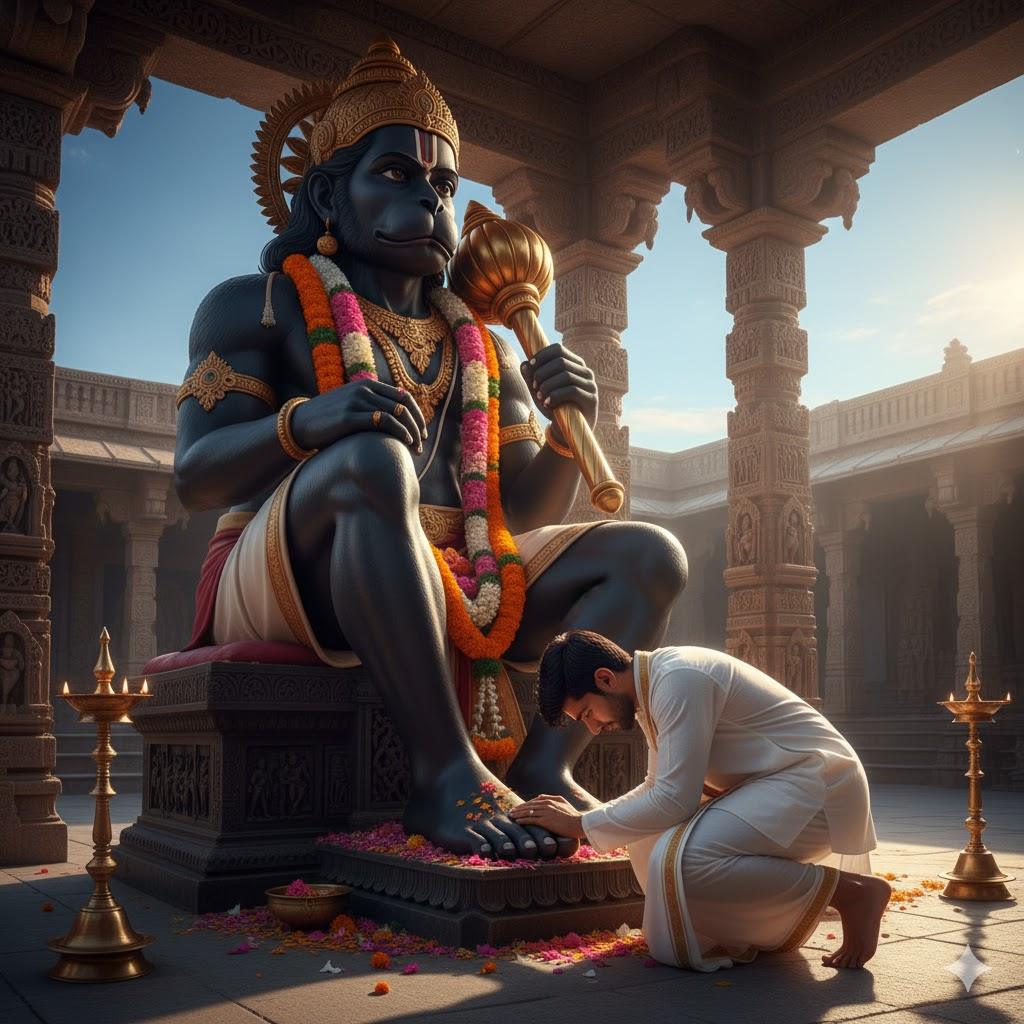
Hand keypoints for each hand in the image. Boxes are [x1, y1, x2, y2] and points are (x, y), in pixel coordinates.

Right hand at [290, 380, 426, 452]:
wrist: (299, 424)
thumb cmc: (329, 420)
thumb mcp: (352, 406)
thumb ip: (371, 406)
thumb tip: (395, 417)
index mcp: (367, 385)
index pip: (404, 397)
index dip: (417, 414)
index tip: (422, 431)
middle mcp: (364, 389)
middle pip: (404, 405)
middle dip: (417, 425)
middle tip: (423, 443)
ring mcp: (357, 401)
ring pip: (398, 414)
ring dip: (412, 432)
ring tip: (417, 449)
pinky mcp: (350, 417)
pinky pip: (385, 422)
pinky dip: (400, 432)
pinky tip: (406, 443)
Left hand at [508, 794, 586, 838]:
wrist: (580, 823)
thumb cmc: (573, 815)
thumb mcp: (563, 802)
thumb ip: (552, 798)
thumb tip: (540, 796)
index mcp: (551, 800)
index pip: (534, 801)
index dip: (525, 804)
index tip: (519, 807)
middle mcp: (547, 804)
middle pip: (529, 806)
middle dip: (519, 808)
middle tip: (510, 811)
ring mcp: (546, 812)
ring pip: (528, 812)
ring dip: (518, 814)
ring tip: (511, 816)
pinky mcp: (546, 821)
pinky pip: (531, 820)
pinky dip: (523, 820)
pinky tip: (517, 822)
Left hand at [520, 344, 597, 428]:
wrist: (568, 432)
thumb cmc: (554, 407)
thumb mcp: (539, 391)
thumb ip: (531, 378)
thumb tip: (524, 364)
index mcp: (574, 364)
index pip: (558, 349)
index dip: (541, 356)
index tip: (530, 367)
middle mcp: (585, 371)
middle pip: (560, 361)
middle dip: (542, 373)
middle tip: (533, 386)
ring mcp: (591, 385)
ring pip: (566, 375)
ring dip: (547, 385)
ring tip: (539, 397)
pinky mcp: (592, 399)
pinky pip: (573, 390)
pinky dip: (556, 396)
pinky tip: (547, 404)